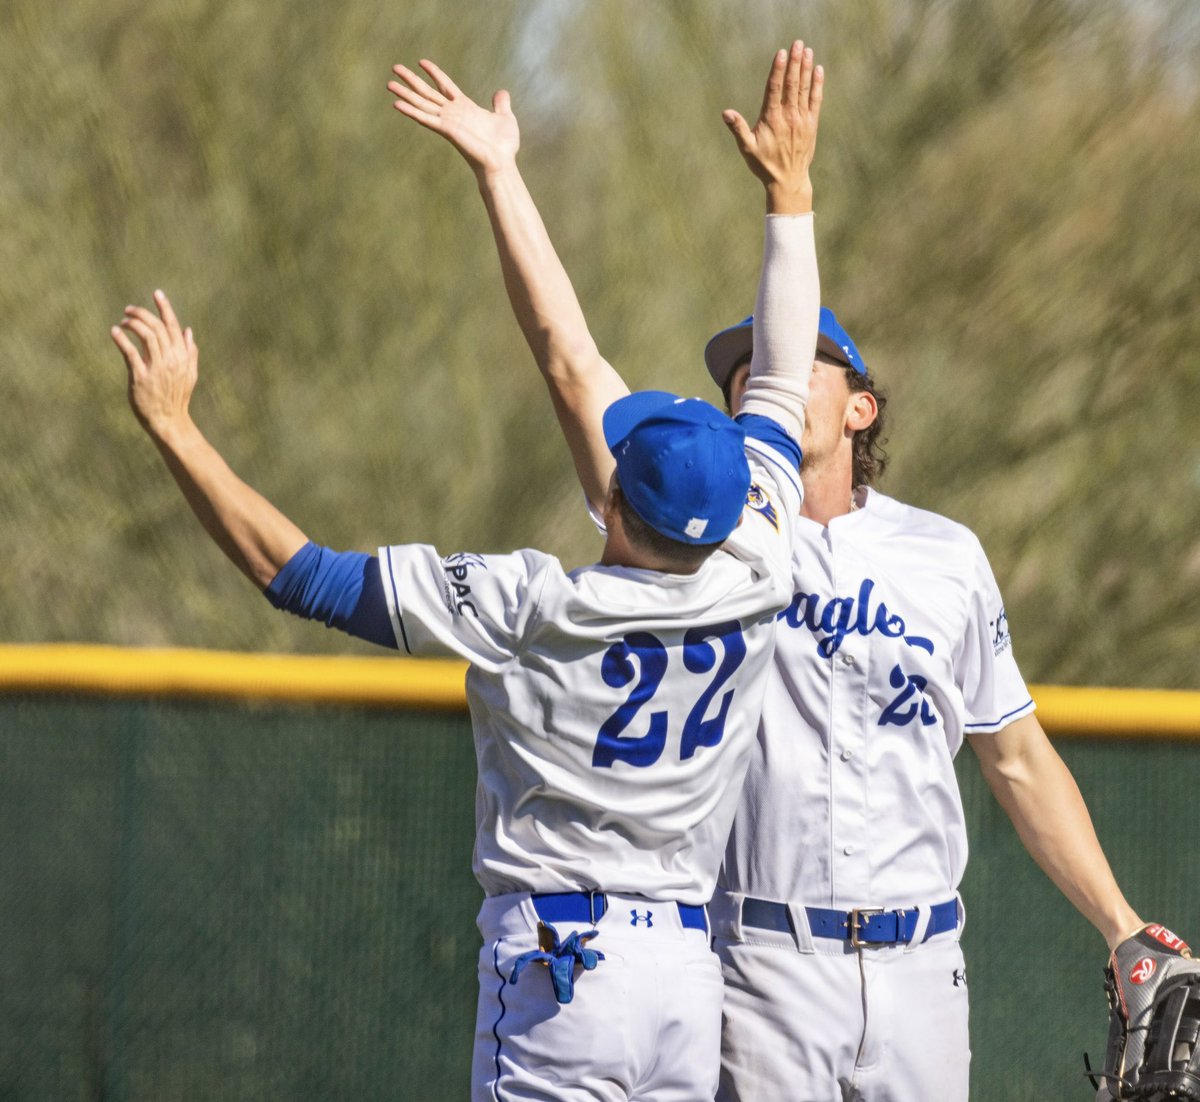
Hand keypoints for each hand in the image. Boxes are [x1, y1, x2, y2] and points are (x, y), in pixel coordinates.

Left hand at [111, 290, 197, 437]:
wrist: (169, 421)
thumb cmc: (177, 398)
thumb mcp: (190, 374)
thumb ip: (190, 352)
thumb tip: (188, 331)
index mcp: (182, 356)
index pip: (173, 326)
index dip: (165, 308)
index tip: (157, 293)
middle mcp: (171, 359)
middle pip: (157, 327)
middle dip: (142, 314)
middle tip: (128, 310)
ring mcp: (156, 368)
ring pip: (145, 336)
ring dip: (132, 324)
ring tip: (123, 322)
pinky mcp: (141, 377)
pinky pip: (130, 353)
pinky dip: (122, 339)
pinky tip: (115, 332)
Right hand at [388, 59, 518, 178]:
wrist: (502, 162)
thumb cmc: (504, 146)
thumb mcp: (505, 118)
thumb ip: (501, 104)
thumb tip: (501, 92)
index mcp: (465, 107)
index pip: (445, 85)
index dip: (434, 73)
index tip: (421, 62)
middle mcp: (452, 113)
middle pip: (427, 92)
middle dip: (411, 80)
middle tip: (394, 68)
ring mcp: (448, 121)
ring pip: (421, 103)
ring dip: (405, 94)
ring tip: (388, 84)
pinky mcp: (446, 130)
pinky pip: (425, 118)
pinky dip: (411, 111)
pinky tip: (397, 104)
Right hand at [723, 41, 823, 213]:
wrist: (788, 181)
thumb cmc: (764, 165)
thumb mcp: (747, 148)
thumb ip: (738, 129)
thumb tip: (726, 113)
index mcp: (772, 119)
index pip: (775, 89)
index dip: (779, 69)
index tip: (782, 53)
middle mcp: (789, 117)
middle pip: (792, 84)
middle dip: (795, 62)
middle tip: (798, 43)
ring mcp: (802, 120)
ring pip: (804, 89)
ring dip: (806, 68)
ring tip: (808, 51)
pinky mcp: (811, 125)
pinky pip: (816, 100)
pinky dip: (817, 85)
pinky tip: (818, 70)